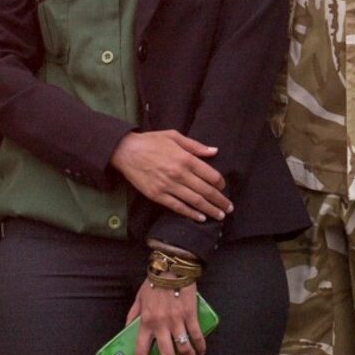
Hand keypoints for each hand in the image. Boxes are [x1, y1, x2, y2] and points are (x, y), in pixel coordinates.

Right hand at [110, 130, 230, 220]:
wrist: (126, 151)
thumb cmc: (151, 141)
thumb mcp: (174, 136)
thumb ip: (195, 146)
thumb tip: (214, 151)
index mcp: (185, 158)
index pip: (210, 174)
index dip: (220, 183)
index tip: (224, 188)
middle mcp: (179, 174)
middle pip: (205, 190)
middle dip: (219, 201)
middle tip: (229, 208)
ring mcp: (168, 186)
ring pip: (194, 201)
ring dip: (209, 210)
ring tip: (219, 215)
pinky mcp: (157, 195)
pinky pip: (177, 207)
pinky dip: (190, 214)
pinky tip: (200, 218)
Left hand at [126, 279, 205, 354]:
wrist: (173, 267)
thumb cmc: (154, 282)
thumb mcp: (138, 299)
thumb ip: (132, 316)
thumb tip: (127, 329)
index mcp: (145, 322)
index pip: (140, 351)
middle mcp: (160, 324)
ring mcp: (176, 320)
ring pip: (183, 348)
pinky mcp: (190, 314)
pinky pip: (196, 335)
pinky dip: (200, 345)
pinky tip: (201, 349)